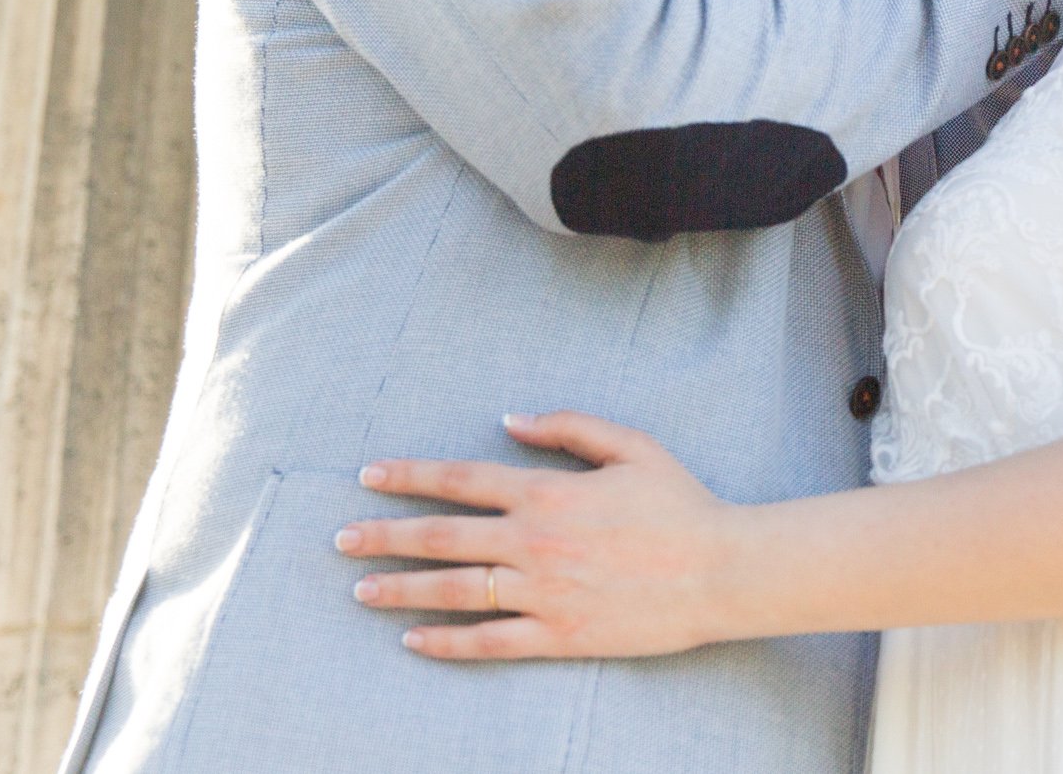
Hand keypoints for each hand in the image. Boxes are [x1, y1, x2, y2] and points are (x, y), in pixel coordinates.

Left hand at [336, 412, 742, 658]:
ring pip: (453, 591)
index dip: (410, 477)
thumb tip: (508, 420)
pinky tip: (413, 640)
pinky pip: (489, 641)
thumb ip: (566, 427)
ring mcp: (542, 591)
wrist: (721, 570)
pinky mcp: (558, 634)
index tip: (369, 476)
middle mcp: (534, 541)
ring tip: (361, 589)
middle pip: (442, 537)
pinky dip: (446, 642)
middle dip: (384, 536)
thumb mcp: (631, 445)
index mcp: (548, 492)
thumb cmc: (680, 503)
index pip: (461, 480)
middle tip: (341, 540)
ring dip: (401, 589)